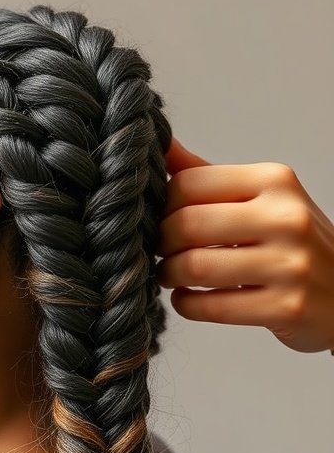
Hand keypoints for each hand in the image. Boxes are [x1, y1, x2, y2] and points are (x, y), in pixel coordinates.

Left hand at [156, 137, 333, 352]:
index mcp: (275, 181)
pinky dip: (186, 304)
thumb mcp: (261, 197)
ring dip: (169, 275)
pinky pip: (212, 307)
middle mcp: (286, 217)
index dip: (162, 205)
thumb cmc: (293, 242)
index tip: (161, 219)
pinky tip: (188, 298)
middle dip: (161, 242)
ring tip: (170, 275)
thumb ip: (208, 176)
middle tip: (160, 251)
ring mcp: (290, 265)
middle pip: (188, 224)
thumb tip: (160, 144)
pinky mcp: (287, 308)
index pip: (190, 183)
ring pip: (196, 267)